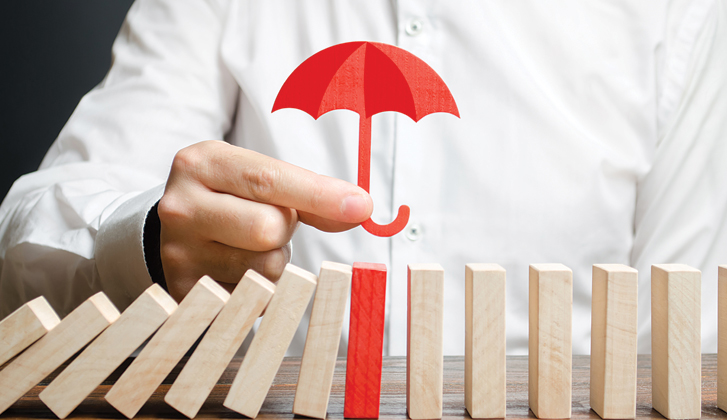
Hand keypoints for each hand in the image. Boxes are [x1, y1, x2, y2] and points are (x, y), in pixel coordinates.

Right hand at [157, 140, 372, 300]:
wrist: (177, 230)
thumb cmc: (231, 197)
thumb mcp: (260, 178)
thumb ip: (308, 192)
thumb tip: (359, 208)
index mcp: (201, 163)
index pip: (269, 180)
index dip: (320, 195)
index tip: (362, 206)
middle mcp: (182, 207)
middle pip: (269, 228)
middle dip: (285, 229)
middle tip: (269, 221)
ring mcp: (179, 254)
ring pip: (265, 269)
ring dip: (274, 259)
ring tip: (250, 245)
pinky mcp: (186, 293)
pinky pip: (254, 298)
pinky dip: (261, 286)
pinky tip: (239, 268)